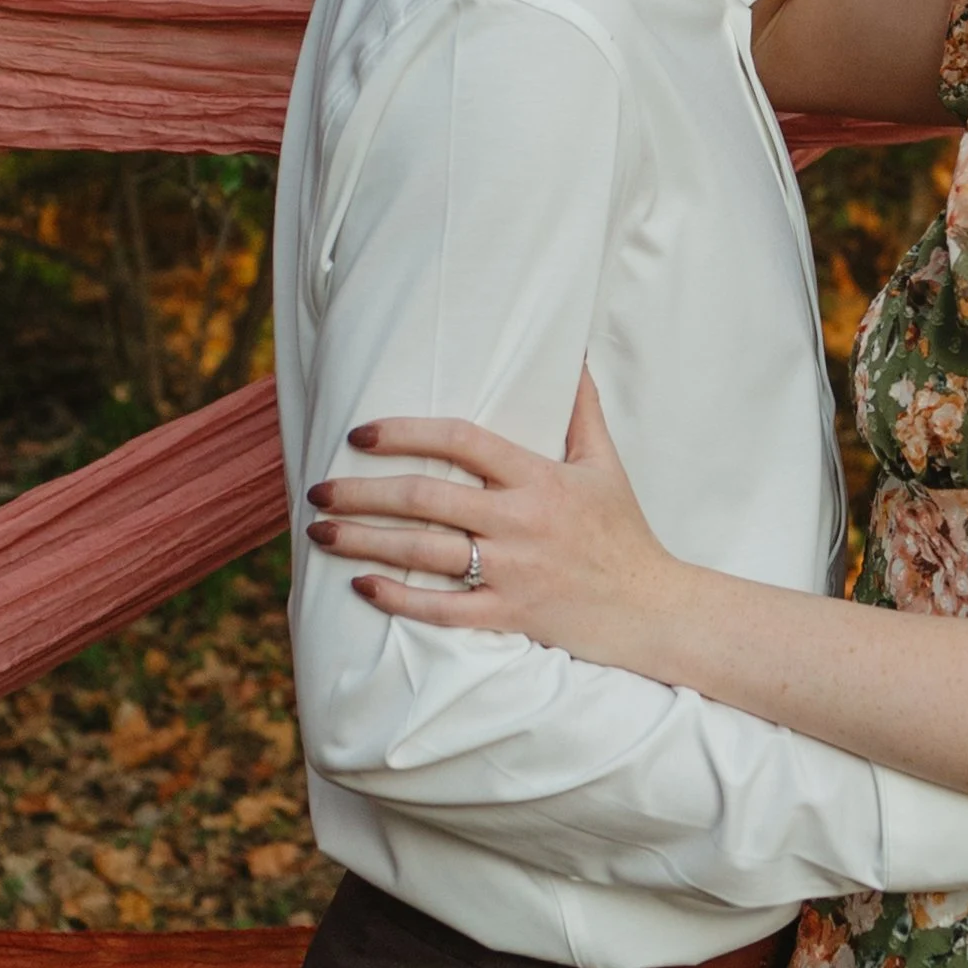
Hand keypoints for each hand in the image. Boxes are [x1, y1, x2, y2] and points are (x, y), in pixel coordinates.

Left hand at [306, 370, 672, 661]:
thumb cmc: (623, 533)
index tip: (362, 433)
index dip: (406, 432)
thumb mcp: (606, 463)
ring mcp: (511, 572)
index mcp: (539, 479)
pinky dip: (398, 597)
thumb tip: (574, 351)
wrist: (651, 609)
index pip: (462, 441)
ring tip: (319, 532)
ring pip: (422, 553)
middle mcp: (519, 523)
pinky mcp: (508, 615)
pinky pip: (442, 610)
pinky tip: (361, 584)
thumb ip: (582, 408)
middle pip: (426, 499)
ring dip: (363, 541)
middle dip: (362, 492)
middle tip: (316, 489)